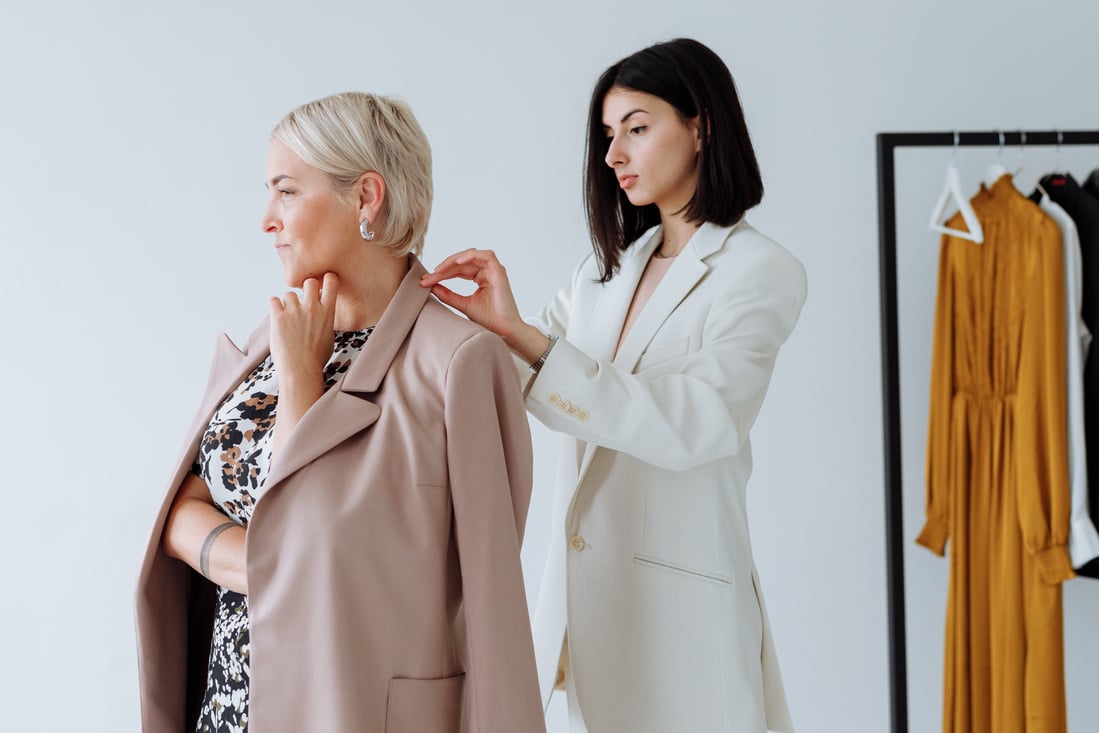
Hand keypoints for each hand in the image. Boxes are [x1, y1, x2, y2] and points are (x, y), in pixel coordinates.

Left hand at [268, 272, 339, 387]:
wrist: (300, 371)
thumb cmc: (315, 359)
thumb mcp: (329, 337)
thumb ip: (325, 320)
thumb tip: (321, 314)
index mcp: (328, 313)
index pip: (331, 282)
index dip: (326, 279)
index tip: (323, 283)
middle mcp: (312, 309)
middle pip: (309, 282)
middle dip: (306, 287)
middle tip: (303, 299)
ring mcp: (295, 312)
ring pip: (289, 294)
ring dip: (287, 303)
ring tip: (288, 317)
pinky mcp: (278, 318)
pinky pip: (273, 301)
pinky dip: (274, 307)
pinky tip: (277, 317)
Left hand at [420, 249, 524, 342]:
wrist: (503, 331)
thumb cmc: (488, 321)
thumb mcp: (462, 304)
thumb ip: (448, 295)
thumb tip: (431, 286)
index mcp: (480, 278)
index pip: (458, 270)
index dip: (441, 274)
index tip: (425, 281)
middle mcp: (487, 272)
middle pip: (462, 262)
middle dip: (444, 268)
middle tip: (428, 277)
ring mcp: (494, 271)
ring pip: (472, 255)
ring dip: (454, 260)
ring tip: (440, 270)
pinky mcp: (500, 272)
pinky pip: (486, 256)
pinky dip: (471, 256)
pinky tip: (457, 263)